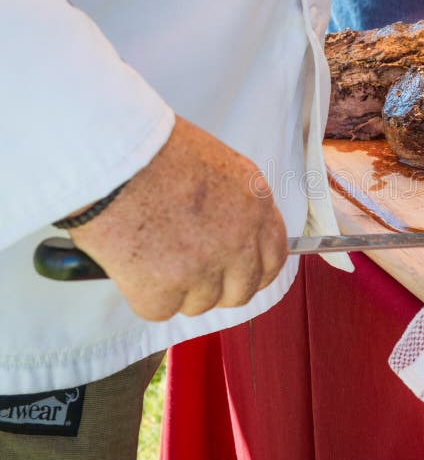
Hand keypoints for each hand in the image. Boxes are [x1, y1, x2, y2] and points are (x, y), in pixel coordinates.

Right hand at [69, 116, 287, 320]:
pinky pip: (160, 309)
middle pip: (242, 290)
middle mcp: (239, 239)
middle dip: (217, 288)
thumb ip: (232, 204)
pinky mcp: (166, 290)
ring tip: (152, 253)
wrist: (111, 157)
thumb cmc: (153, 150)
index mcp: (255, 204)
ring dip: (178, 289)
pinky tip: (132, 262)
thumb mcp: (215, 165)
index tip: (239, 273)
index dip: (256, 270)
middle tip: (189, 274)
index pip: (274, 257)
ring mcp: (205, 268)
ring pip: (200, 303)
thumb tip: (230, 232)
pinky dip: (143, 294)